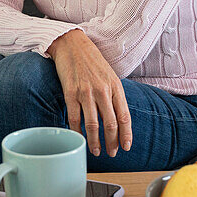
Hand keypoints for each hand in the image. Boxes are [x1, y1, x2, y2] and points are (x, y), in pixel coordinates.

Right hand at [48, 29, 132, 156]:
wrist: (72, 44)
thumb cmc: (91, 60)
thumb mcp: (110, 75)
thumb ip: (114, 95)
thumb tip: (117, 117)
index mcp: (115, 86)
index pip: (125, 117)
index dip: (126, 135)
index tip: (126, 147)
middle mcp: (103, 90)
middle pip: (111, 124)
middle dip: (112, 142)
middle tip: (111, 152)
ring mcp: (86, 92)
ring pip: (93, 124)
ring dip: (95, 141)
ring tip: (96, 150)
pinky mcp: (70, 93)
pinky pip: (75, 118)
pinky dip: (78, 131)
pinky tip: (79, 138)